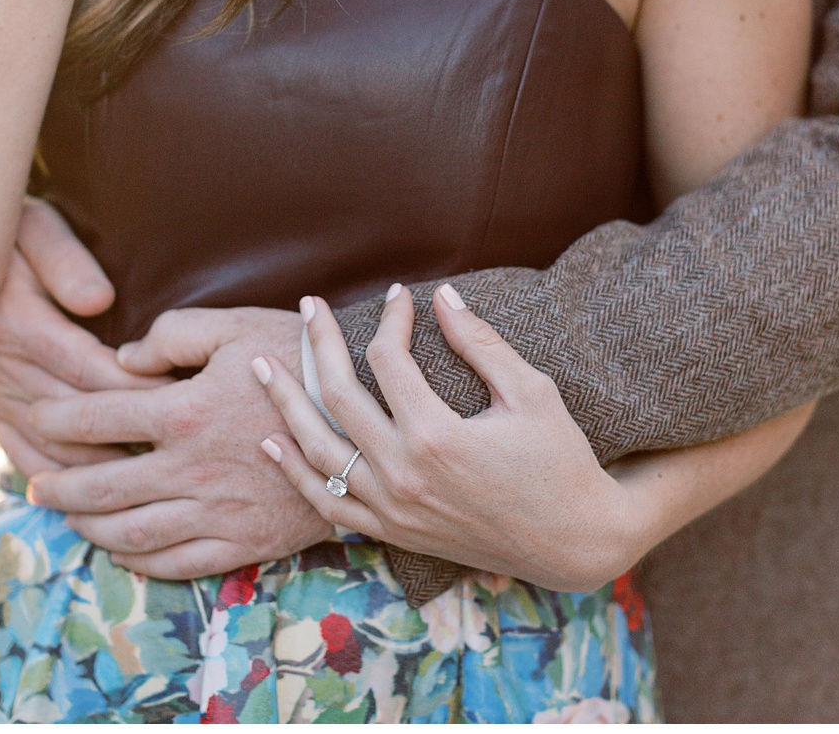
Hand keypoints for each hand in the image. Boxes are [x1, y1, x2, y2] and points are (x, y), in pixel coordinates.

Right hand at [0, 200, 165, 474]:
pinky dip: (70, 484)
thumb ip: (65, 260)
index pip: (90, 368)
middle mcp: (4, 368)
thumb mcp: (36, 229)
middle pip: (80, 415)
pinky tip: (111, 494)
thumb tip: (98, 299)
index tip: (189, 397)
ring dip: (109, 467)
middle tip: (191, 448)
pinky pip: (32, 463)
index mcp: (19, 323)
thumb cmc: (13, 244)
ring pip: (59, 450)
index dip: (141, 386)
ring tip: (164, 477)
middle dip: (137, 433)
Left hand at [21, 306, 329, 577]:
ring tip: (69, 519)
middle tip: (34, 485)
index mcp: (185, 410)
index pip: (96, 418)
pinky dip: (142, 562)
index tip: (35, 418)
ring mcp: (219, 511)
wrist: (373, 420)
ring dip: (90, 529)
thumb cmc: (301, 362)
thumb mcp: (235, 326)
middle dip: (59, 487)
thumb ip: (171, 335)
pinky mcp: (247, 541)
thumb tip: (122, 360)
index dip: (55, 419)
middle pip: (103, 487)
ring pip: (134, 532)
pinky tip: (122, 551)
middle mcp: (193, 468)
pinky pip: (180, 563)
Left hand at [257, 286, 642, 593]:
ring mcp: (393, 509)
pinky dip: (295, 474)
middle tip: (307, 306)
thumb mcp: (532, 393)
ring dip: (286, 405)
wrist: (576, 543)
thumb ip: (480, 343)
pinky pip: (328, 505)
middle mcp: (404, 475)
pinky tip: (272, 442)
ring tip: (262, 367)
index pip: (389, 361)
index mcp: (437, 437)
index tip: (399, 295)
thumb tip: (441, 295)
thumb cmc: (561, 461)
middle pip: (339, 396)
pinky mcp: (393, 532)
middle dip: (319, 344)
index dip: (391, 319)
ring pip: (319, 450)